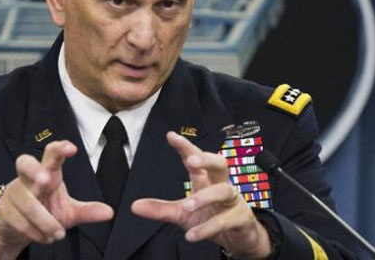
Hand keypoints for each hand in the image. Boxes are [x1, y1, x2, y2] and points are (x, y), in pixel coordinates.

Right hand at [0, 140, 112, 258]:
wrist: (16, 229)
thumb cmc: (45, 212)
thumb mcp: (69, 212)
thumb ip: (87, 211)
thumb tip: (110, 212)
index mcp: (47, 173)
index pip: (51, 154)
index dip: (60, 149)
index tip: (72, 148)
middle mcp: (28, 179)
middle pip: (24, 163)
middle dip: (34, 170)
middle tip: (45, 179)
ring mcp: (13, 193)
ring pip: (27, 202)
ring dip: (44, 221)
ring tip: (58, 234)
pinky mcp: (4, 210)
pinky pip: (19, 220)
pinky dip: (35, 232)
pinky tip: (45, 237)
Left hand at [131, 132, 271, 259]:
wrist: (239, 238)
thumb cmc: (210, 217)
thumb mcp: (182, 214)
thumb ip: (160, 209)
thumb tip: (134, 206)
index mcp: (206, 179)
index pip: (195, 158)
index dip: (185, 146)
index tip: (171, 136)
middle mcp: (221, 185)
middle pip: (219, 163)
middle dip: (206, 159)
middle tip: (191, 161)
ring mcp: (233, 201)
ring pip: (223, 191)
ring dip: (204, 198)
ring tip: (186, 206)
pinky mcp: (241, 219)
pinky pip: (225, 221)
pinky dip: (207, 228)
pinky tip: (191, 235)